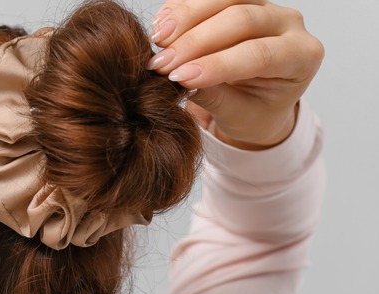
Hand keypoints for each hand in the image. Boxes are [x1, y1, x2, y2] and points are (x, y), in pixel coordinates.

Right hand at [146, 0, 323, 149]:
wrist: (257, 101)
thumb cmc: (254, 111)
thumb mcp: (237, 116)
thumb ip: (213, 97)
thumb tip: (177, 81)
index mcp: (301, 57)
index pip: (258, 54)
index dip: (216, 64)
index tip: (179, 77)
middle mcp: (288, 25)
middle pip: (241, 18)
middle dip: (195, 41)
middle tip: (162, 62)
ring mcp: (264, 6)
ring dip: (186, 16)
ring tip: (157, 38)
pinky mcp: (239, 0)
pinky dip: (182, 7)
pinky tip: (161, 25)